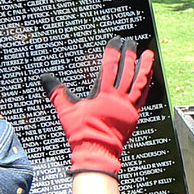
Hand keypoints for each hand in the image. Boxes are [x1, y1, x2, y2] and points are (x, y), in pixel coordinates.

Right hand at [44, 41, 155, 175]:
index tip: (115, 42)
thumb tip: (45, 77)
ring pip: (138, 82)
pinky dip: (146, 84)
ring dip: (143, 67)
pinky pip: (143, 96)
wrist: (96, 152)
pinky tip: (148, 76)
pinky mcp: (134, 115)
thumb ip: (57, 92)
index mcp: (102, 95)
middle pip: (126, 72)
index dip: (113, 53)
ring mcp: (128, 107)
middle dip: (129, 55)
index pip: (109, 68)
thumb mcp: (66, 110)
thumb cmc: (81, 132)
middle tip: (131, 42)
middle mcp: (117, 99)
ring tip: (147, 54)